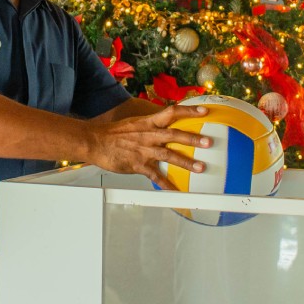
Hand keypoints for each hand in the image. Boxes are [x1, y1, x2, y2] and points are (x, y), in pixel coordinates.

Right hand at [84, 104, 211, 189]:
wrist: (94, 141)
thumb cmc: (113, 133)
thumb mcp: (135, 122)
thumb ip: (151, 124)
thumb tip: (165, 124)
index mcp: (148, 122)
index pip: (172, 112)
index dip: (189, 111)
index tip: (205, 111)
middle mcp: (148, 135)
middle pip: (174, 135)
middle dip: (192, 138)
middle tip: (208, 142)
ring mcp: (144, 150)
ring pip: (169, 155)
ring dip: (186, 162)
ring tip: (201, 167)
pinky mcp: (138, 165)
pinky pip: (155, 176)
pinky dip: (166, 184)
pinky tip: (176, 192)